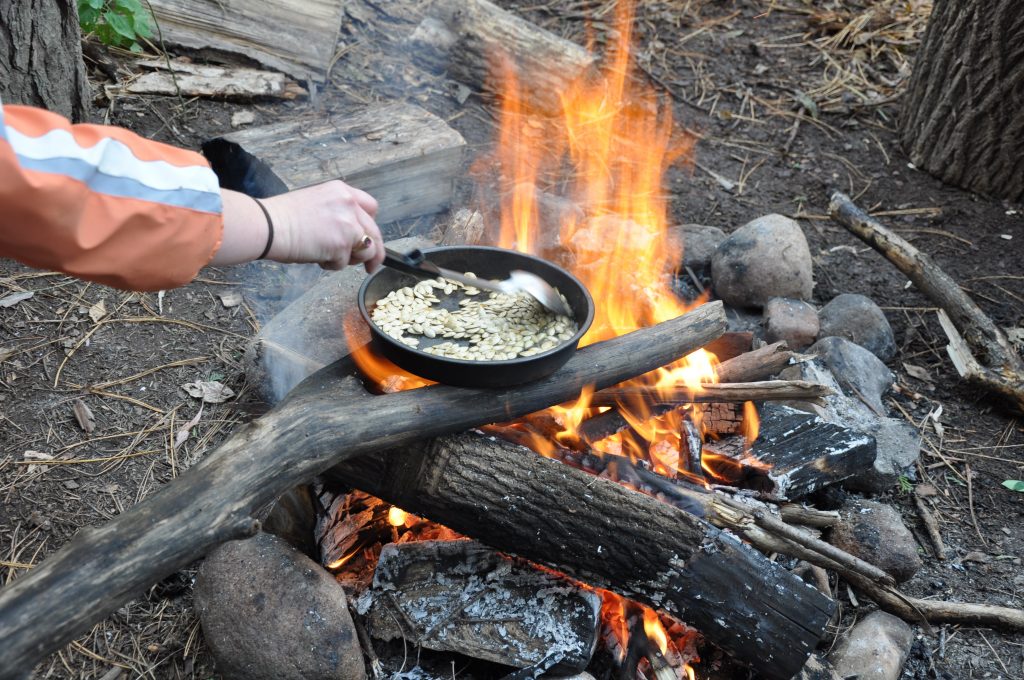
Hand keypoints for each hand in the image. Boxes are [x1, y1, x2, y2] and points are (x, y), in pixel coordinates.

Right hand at [262, 181, 384, 271]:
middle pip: (374, 231)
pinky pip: (345, 262)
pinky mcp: (342, 244)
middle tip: (370, 266)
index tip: (368, 237)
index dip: (371, 225)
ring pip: (366, 250)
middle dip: (374, 252)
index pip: (371, 207)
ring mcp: (348, 225)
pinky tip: (316, 257)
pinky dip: (332, 265)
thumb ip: (336, 213)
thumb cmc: (281, 217)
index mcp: (341, 191)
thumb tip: (346, 234)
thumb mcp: (314, 202)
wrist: (267, 225)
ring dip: (350, 259)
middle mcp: (349, 204)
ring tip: (328, 257)